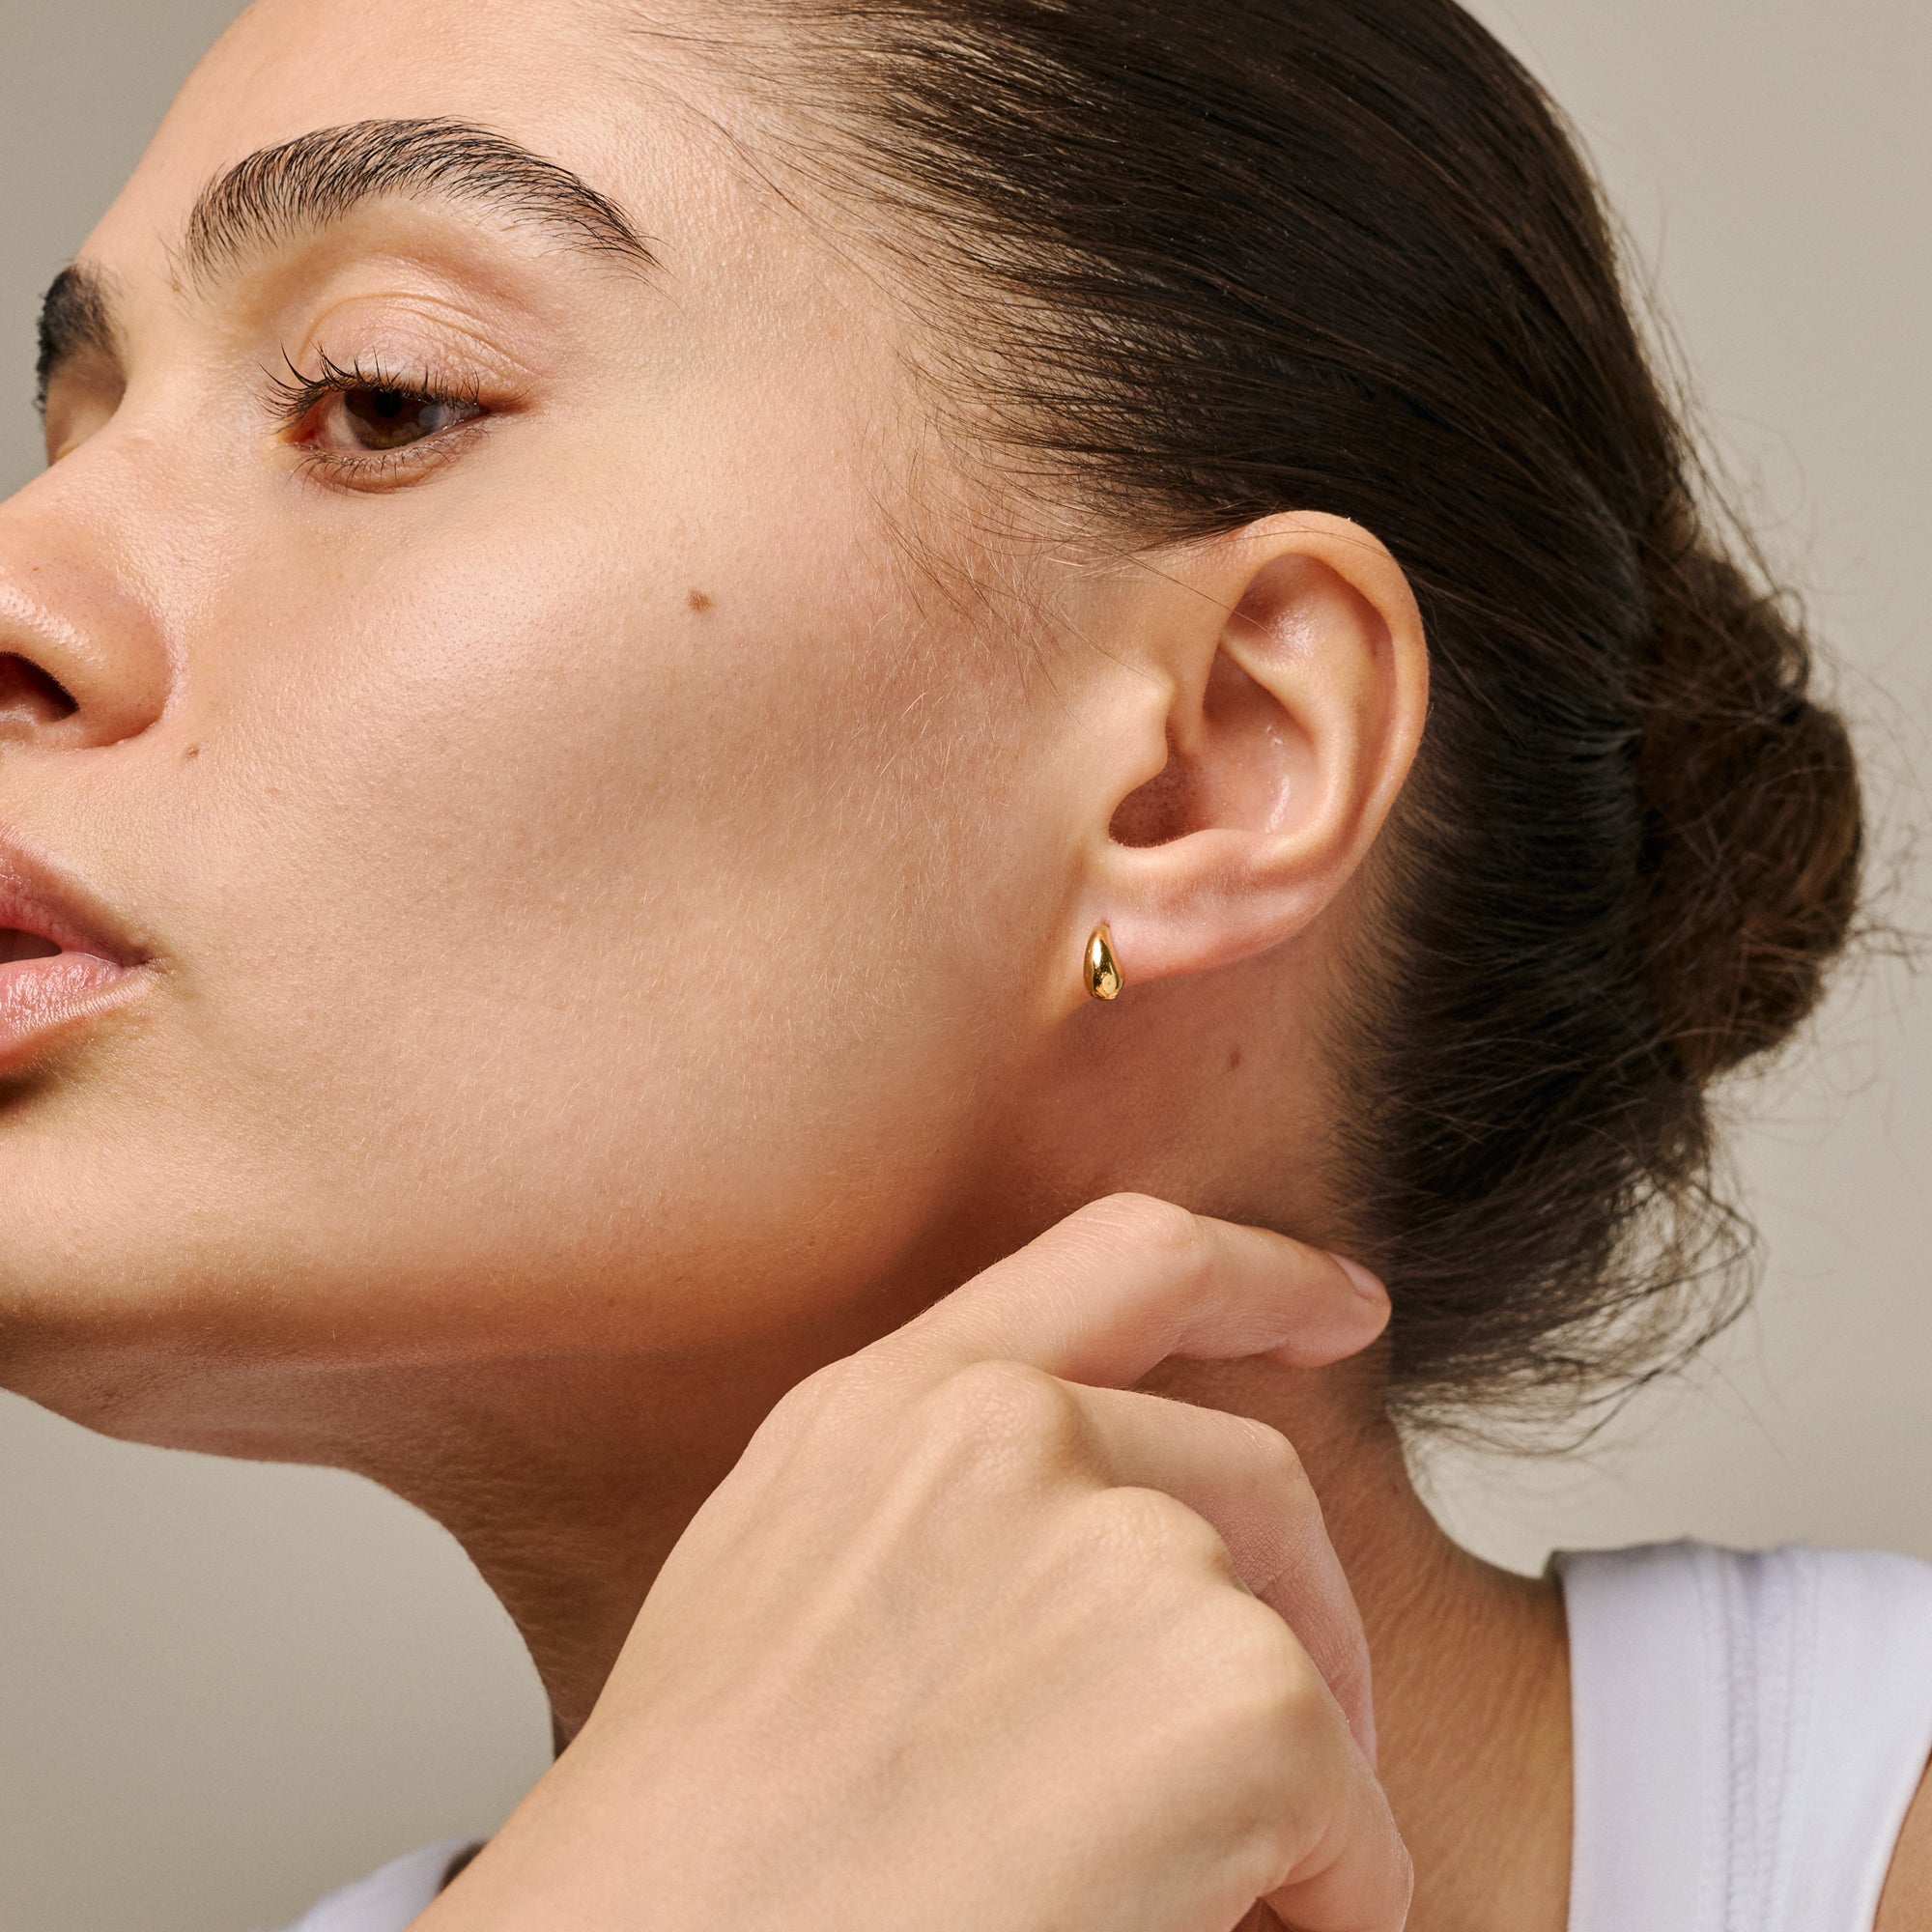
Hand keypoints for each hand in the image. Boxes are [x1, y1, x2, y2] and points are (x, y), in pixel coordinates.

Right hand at [417, 1195, 1411, 1931]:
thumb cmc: (698, 1864)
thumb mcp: (784, 1600)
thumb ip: (930, 1509)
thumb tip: (1105, 1543)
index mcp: (887, 1411)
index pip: (1125, 1259)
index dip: (1260, 1274)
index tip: (1341, 1309)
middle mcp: (1004, 1437)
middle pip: (1253, 1479)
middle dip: (1298, 1613)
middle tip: (1289, 1758)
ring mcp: (1120, 1547)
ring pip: (1289, 1663)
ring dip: (1277, 1787)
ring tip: (1167, 1893)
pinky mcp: (1229, 1698)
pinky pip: (1350, 1818)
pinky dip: (1326, 1902)